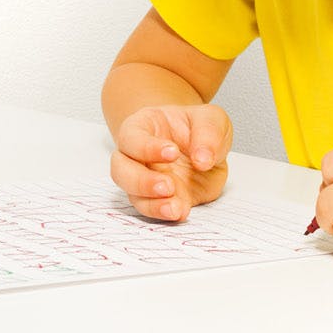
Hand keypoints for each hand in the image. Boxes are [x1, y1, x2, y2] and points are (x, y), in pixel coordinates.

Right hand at [109, 104, 232, 221]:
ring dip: (151, 203)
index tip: (173, 153)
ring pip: (132, 194)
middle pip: (120, 169)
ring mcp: (143, 179)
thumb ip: (209, 134)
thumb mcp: (212, 119)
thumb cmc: (201, 128)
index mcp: (142, 127)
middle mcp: (135, 155)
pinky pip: (151, 209)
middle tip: (168, 186)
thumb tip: (203, 159)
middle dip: (141, 181)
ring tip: (175, 208)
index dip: (147, 147)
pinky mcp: (156, 199)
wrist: (208, 150)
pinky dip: (163, 213)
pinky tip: (180, 212)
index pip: (132, 138)